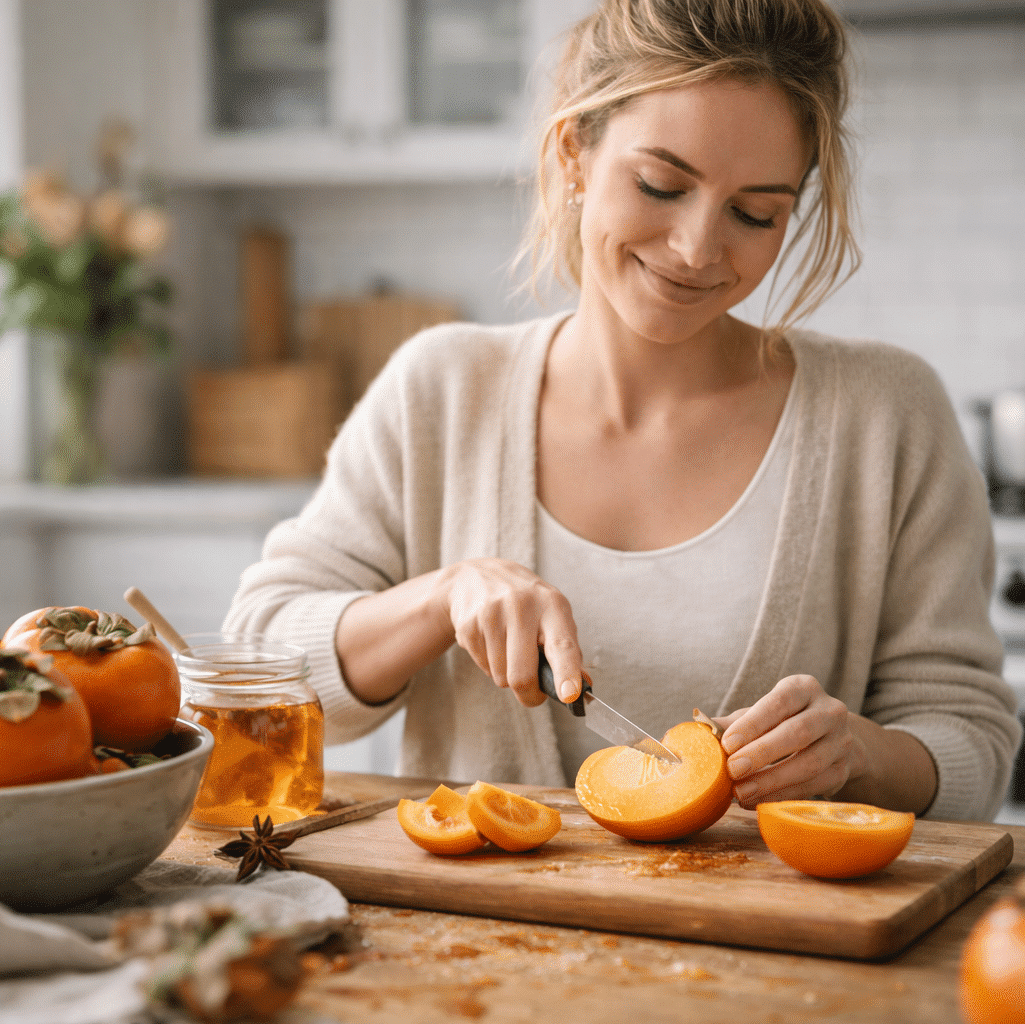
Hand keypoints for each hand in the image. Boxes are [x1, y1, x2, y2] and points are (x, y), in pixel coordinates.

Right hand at [438, 558, 583, 707]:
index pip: (562, 645)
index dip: (567, 673)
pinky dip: (489, 663)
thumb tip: (582, 686)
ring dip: (506, 674)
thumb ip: (568, 650)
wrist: (476, 576)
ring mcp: (492, 614)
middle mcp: (522, 607)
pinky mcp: (469, 625)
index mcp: (552, 605)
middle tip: (531, 689)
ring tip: (507, 648)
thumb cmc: (525, 602)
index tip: (570, 695)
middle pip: (523, 676)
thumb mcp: (552, 614)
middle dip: (528, 694)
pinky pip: (483, 667)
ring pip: (500, 677)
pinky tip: (491, 641)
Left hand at [714, 675, 863, 809]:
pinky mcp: (843, 770)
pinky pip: (814, 787)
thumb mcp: (760, 715)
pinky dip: (783, 796)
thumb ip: (732, 722)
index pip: (779, 702)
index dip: (753, 724)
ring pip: (808, 763)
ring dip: (771, 781)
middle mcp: (829, 711)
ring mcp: (841, 742)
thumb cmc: (783, 722)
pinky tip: (757, 802)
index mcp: (803, 688)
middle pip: (797, 732)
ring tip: (740, 793)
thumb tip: (697, 729)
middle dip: (762, 753)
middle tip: (733, 771)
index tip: (727, 744)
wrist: (830, 739)